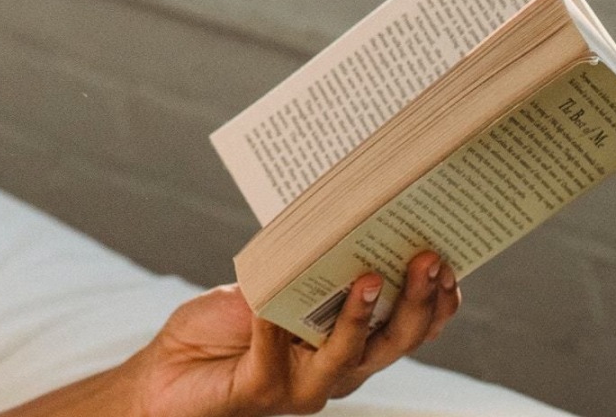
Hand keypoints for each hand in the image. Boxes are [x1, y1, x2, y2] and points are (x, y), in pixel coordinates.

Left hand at [131, 250, 461, 416]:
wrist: (165, 373)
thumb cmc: (219, 330)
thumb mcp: (267, 290)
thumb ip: (300, 271)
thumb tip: (332, 223)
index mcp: (347, 348)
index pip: (407, 331)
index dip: (434, 304)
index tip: (451, 263)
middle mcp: (335, 373)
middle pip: (392, 343)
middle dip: (415, 302)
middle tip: (428, 259)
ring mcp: (301, 388)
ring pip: (347, 356)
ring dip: (361, 316)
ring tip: (370, 277)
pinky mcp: (261, 392)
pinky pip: (273, 356)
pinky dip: (274, 325)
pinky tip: (272, 299)